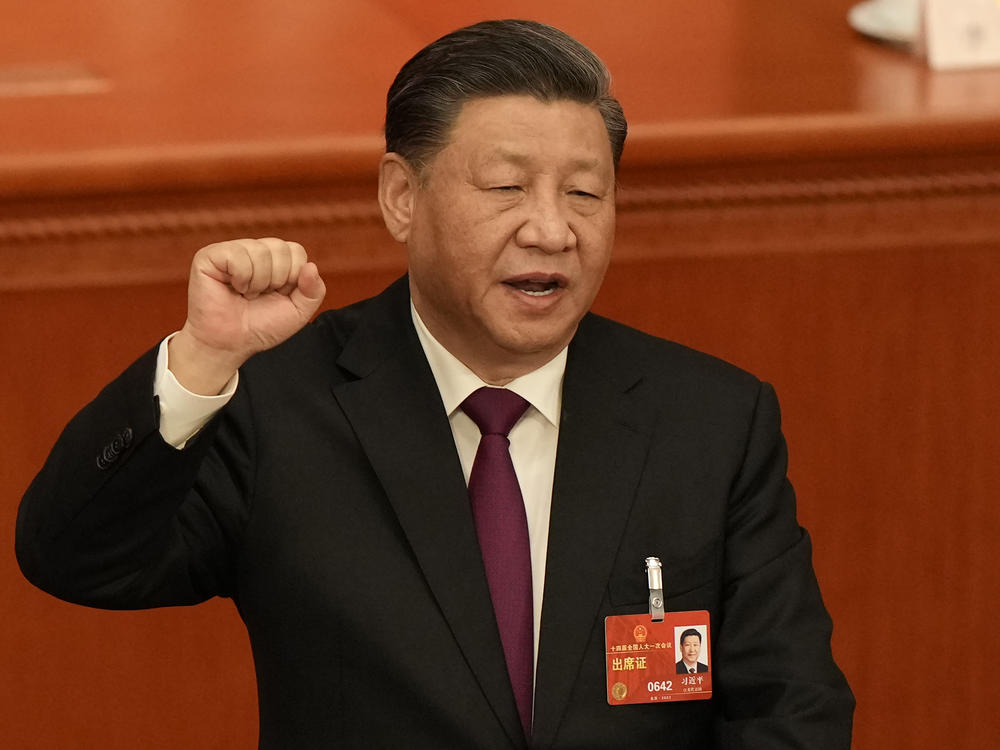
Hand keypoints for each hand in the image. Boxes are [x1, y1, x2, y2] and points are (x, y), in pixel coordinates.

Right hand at [169, 238, 326, 393]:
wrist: (230, 344)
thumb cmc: (260, 326)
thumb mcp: (298, 312)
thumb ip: (314, 291)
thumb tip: (311, 266)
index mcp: (275, 259)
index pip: (296, 251)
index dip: (292, 277)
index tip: (278, 294)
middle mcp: (254, 250)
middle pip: (281, 248)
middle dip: (276, 280)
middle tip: (259, 295)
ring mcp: (231, 250)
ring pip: (260, 251)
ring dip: (257, 282)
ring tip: (245, 294)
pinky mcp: (209, 256)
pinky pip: (237, 255)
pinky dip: (240, 278)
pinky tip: (232, 288)